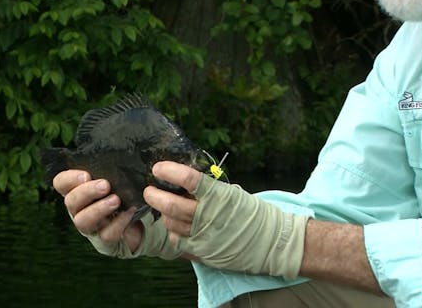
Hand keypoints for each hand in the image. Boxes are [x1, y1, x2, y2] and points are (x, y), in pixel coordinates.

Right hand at [53, 169, 181, 258]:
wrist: (139, 223)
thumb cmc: (123, 194)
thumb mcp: (116, 179)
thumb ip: (111, 168)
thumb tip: (121, 146)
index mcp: (78, 190)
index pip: (61, 183)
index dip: (69, 179)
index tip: (86, 174)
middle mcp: (79, 209)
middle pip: (71, 201)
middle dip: (86, 192)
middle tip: (105, 185)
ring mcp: (90, 227)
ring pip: (83, 221)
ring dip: (98, 209)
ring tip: (116, 200)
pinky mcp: (105, 241)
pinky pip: (107, 234)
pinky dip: (119, 222)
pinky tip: (130, 212)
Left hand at [144, 161, 308, 278]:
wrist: (271, 243)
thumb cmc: (251, 213)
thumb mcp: (231, 193)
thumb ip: (207, 188)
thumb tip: (181, 177)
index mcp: (218, 195)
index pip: (188, 179)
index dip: (168, 171)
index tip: (157, 168)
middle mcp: (208, 216)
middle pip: (170, 204)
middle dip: (153, 195)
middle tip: (150, 189)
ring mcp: (204, 237)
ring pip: (170, 223)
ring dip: (163, 214)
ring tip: (165, 207)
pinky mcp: (202, 253)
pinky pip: (177, 242)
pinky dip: (174, 233)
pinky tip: (178, 227)